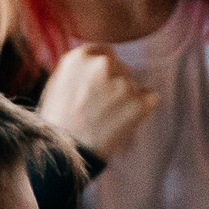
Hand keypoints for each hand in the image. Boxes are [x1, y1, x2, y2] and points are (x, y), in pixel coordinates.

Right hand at [36, 45, 158, 159]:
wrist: (65, 155)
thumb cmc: (57, 125)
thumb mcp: (58, 85)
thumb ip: (80, 69)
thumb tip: (99, 64)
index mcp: (80, 58)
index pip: (103, 53)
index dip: (103, 72)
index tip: (99, 87)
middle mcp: (103, 64)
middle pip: (120, 67)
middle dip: (114, 84)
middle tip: (100, 109)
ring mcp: (123, 82)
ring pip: (134, 85)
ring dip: (126, 98)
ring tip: (107, 120)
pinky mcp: (139, 102)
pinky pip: (151, 98)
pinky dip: (142, 109)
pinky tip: (124, 122)